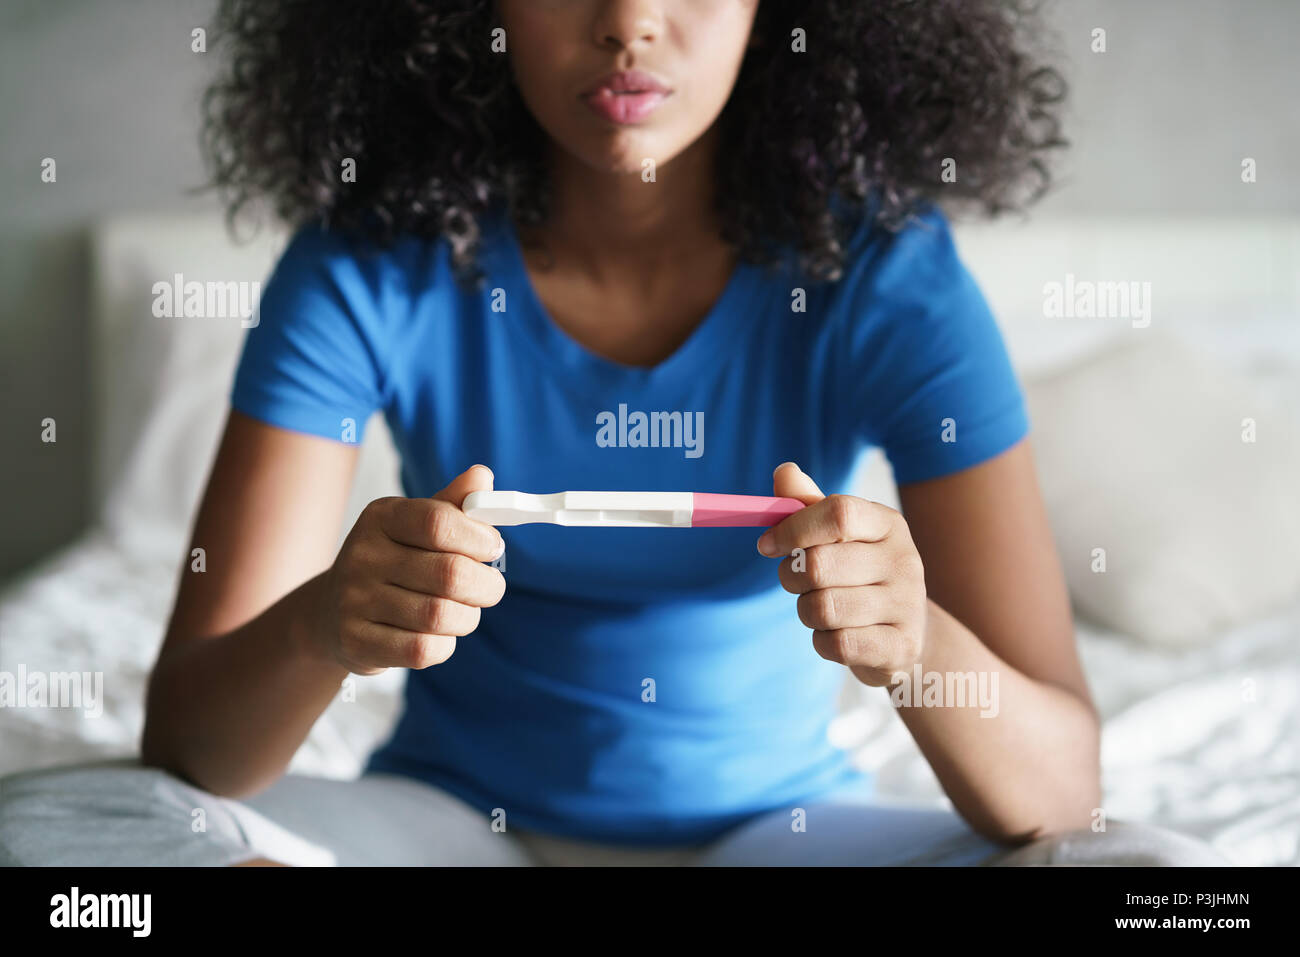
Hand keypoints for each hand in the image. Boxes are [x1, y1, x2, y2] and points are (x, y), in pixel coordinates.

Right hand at [311, 465, 506, 674]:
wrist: (332, 614)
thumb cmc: (392, 563)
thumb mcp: (416, 527)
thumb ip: (453, 504)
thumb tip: (482, 476)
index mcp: (381, 518)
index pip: (438, 522)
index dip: (479, 537)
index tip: (493, 547)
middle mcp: (362, 556)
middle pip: (449, 574)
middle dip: (486, 585)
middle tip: (491, 588)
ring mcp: (354, 601)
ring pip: (440, 616)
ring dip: (468, 617)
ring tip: (465, 611)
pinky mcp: (356, 642)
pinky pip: (423, 649)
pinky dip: (445, 644)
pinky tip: (440, 635)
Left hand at [758, 462, 927, 686]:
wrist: (906, 631)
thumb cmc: (860, 573)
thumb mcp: (839, 535)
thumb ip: (807, 504)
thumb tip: (784, 471)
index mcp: (887, 524)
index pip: (838, 513)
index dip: (793, 528)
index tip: (766, 545)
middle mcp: (905, 560)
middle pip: (819, 565)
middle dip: (789, 576)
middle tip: (793, 581)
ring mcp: (907, 605)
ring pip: (823, 608)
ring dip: (805, 611)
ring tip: (819, 608)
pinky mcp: (902, 647)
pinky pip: (837, 644)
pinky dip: (823, 642)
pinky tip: (836, 634)